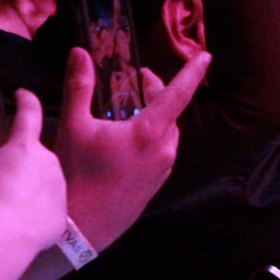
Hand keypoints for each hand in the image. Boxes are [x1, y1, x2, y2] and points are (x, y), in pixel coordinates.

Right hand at [0, 89, 67, 247]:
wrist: (3, 230)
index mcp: (22, 147)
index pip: (28, 115)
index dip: (26, 102)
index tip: (24, 94)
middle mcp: (47, 162)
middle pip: (35, 163)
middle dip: (20, 175)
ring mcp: (59, 189)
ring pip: (43, 191)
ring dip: (28, 199)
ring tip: (6, 216)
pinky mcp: (62, 216)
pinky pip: (47, 216)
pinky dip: (35, 222)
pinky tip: (18, 231)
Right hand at [54, 47, 210, 248]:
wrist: (79, 227)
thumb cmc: (76, 174)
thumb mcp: (73, 126)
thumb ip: (78, 86)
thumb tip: (80, 53)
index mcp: (149, 132)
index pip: (178, 94)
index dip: (192, 72)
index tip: (206, 56)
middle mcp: (163, 151)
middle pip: (170, 112)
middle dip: (156, 92)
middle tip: (136, 80)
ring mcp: (161, 171)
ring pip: (166, 134)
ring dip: (153, 116)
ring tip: (127, 110)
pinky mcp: (154, 187)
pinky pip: (160, 153)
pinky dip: (150, 138)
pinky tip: (124, 141)